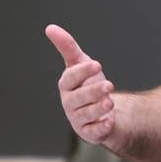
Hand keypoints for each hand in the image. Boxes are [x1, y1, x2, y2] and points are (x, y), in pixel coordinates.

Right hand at [45, 24, 116, 143]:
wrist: (104, 107)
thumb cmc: (89, 82)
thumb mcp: (81, 63)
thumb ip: (68, 47)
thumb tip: (50, 27)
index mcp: (66, 85)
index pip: (70, 78)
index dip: (82, 72)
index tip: (97, 64)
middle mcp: (69, 103)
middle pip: (79, 98)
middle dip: (93, 92)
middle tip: (108, 85)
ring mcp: (78, 119)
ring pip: (87, 115)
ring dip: (98, 109)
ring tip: (110, 102)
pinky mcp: (89, 133)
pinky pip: (93, 133)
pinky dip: (101, 128)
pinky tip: (109, 122)